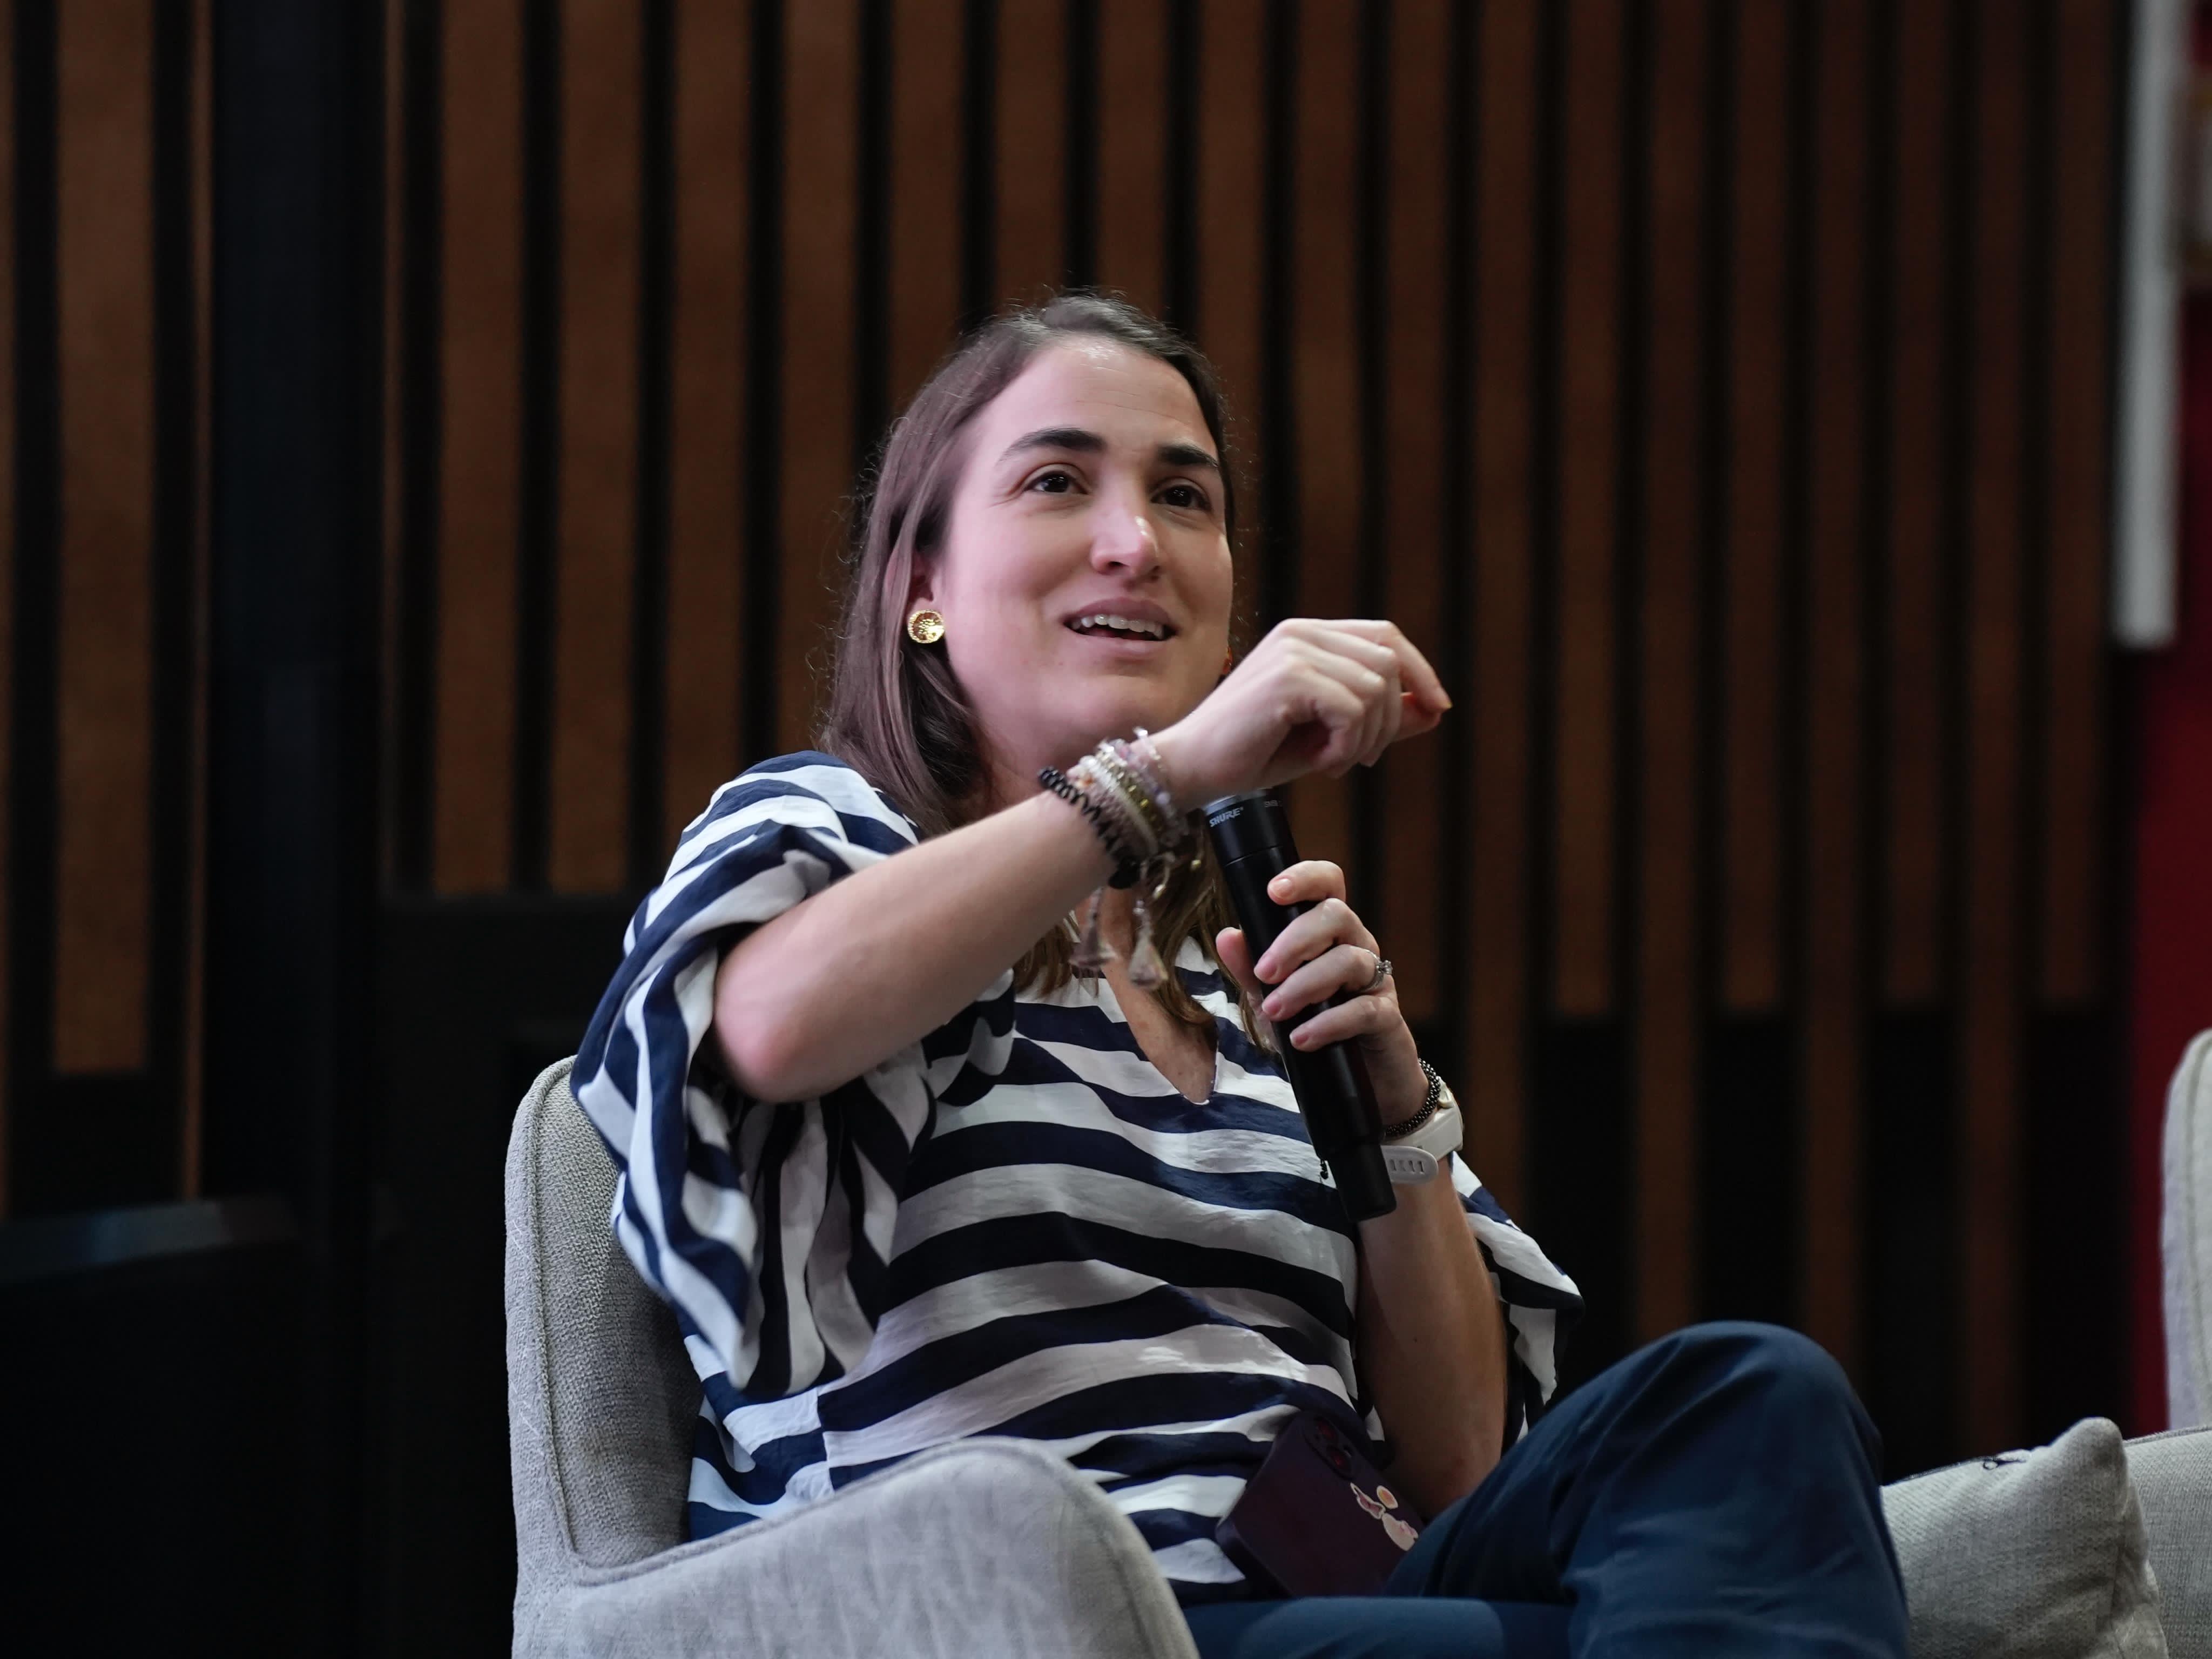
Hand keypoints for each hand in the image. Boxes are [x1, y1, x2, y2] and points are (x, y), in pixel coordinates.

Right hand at [1149, 619, 1448, 806]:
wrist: (1191, 769)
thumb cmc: (1252, 753)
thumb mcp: (1328, 736)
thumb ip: (1377, 719)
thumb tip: (1434, 710)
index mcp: (1306, 636)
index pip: (1385, 637)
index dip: (1419, 671)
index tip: (1436, 709)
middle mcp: (1300, 632)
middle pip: (1389, 660)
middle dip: (1392, 718)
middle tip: (1363, 758)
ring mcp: (1293, 651)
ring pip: (1376, 689)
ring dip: (1366, 738)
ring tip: (1332, 762)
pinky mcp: (1288, 677)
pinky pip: (1353, 710)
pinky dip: (1347, 746)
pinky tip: (1319, 765)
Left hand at [1212, 859, 1427, 1125]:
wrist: (1362, 1081)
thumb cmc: (1316, 1027)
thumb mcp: (1275, 998)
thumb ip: (1251, 970)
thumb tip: (1227, 936)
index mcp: (1331, 932)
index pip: (1328, 884)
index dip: (1305, 878)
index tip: (1274, 891)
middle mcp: (1358, 946)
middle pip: (1337, 915)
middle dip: (1295, 940)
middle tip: (1264, 972)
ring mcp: (1376, 980)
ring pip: (1349, 960)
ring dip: (1306, 984)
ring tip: (1275, 1011)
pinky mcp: (1387, 1018)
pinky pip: (1364, 1009)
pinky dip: (1328, 1023)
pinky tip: (1302, 1038)